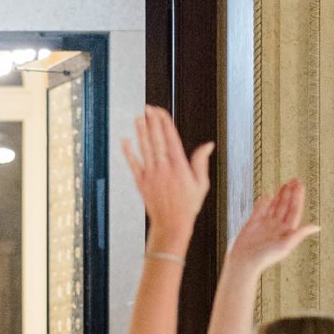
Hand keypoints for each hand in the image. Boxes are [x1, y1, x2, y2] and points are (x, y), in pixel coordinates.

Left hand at [123, 108, 212, 254]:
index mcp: (179, 166)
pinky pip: (133, 164)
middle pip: (156, 139)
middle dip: (151, 122)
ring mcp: (151, 174)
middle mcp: (163, 167)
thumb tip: (208, 145)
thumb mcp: (201, 184)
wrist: (171, 225)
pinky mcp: (141, 182)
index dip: (164, 122)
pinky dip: (129, 152)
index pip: (171, 137)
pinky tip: (125, 141)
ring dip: (141, 132)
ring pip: (144, 148)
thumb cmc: (188, 206)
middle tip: (147, 108)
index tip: (160, 111)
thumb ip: (201, 162)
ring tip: (138, 118)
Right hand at [226, 179, 318, 275]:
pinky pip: (260, 209)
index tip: (299, 185)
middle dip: (290, 193)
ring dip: (280, 195)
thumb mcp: (286, 245)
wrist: (243, 262)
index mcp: (286, 231)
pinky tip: (268, 195)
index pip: (294, 210)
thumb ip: (300, 233)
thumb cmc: (264, 257)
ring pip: (274, 206)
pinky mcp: (253, 224)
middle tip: (294, 180)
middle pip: (285, 206)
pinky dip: (264, 202)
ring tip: (285, 185)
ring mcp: (265, 224)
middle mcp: (276, 226)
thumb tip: (317, 227)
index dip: (298, 197)